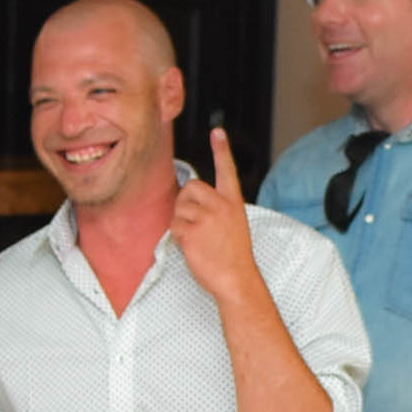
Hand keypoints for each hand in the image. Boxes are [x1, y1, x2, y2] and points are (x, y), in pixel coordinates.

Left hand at [170, 128, 261, 305]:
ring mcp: (206, 217)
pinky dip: (179, 237)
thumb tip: (191, 201)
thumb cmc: (234, 257)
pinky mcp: (191, 231)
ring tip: (198, 239)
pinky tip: (193, 247)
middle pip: (191, 187)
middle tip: (194, 222)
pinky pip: (174, 226)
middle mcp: (220, 205)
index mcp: (233, 202)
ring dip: (182, 222)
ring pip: (179, 208)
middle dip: (186, 202)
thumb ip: (218, 209)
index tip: (218, 132)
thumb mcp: (234, 225)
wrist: (236, 279)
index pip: (227, 170)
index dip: (222, 150)